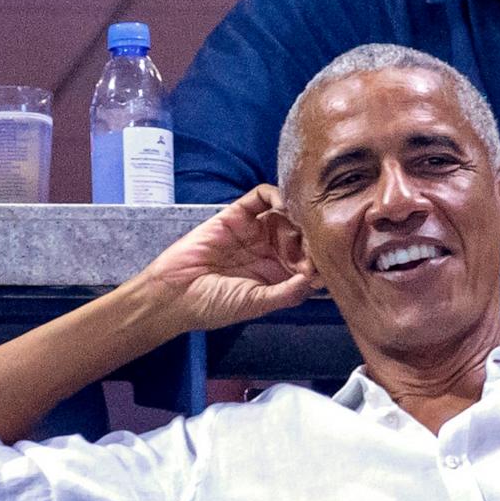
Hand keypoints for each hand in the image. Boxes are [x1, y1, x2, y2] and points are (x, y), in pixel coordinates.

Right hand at [142, 185, 313, 332]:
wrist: (174, 293)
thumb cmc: (214, 305)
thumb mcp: (256, 304)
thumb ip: (287, 293)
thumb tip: (314, 279)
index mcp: (279, 275)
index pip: (311, 261)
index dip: (321, 260)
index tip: (325, 262)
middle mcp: (271, 252)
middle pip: (303, 235)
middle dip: (312, 236)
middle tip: (316, 238)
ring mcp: (255, 232)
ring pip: (287, 215)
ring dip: (298, 215)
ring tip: (302, 222)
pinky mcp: (237, 215)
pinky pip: (260, 197)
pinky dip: (276, 195)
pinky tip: (284, 205)